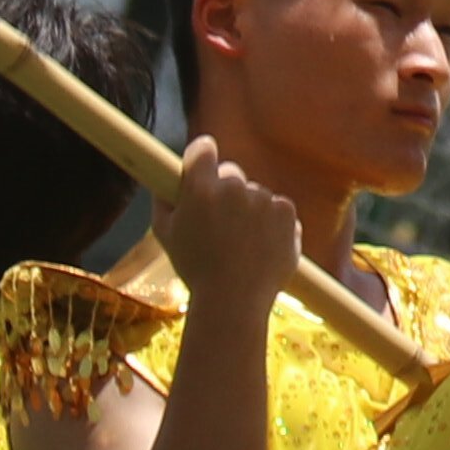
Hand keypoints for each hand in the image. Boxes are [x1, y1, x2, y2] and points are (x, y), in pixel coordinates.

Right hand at [165, 137, 303, 308]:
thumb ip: (163, 202)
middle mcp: (233, 187)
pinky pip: (277, 208)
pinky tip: (261, 245)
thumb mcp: (165, 235)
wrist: (235, 299)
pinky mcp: (286, 212)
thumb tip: (164, 182)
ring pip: (255, 193)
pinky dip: (272, 222)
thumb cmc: (196, 269)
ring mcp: (263, 198)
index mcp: (200, 189)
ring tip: (242, 243)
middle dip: (225, 190)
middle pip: (231, 173)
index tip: (202, 160)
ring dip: (250, 209)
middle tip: (221, 221)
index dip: (201, 155)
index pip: (202, 149)